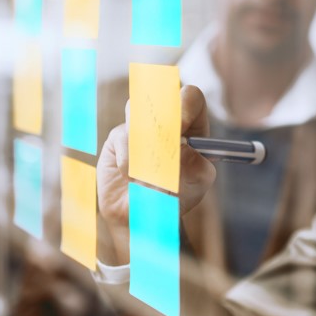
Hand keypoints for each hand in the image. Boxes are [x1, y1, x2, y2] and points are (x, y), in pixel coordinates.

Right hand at [96, 85, 216, 263]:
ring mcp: (141, 125)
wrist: (142, 216)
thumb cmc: (175, 197)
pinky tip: (132, 177)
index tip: (181, 126)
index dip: (186, 105)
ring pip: (138, 117)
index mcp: (193, 125)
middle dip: (161, 126)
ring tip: (150, 175)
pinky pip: (122, 140)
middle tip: (162, 151)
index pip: (192, 98)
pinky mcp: (119, 137)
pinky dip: (129, 163)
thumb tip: (183, 150)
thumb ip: (196, 167)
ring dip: (145, 151)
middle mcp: (167, 120)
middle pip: (160, 99)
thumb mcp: (195, 185)